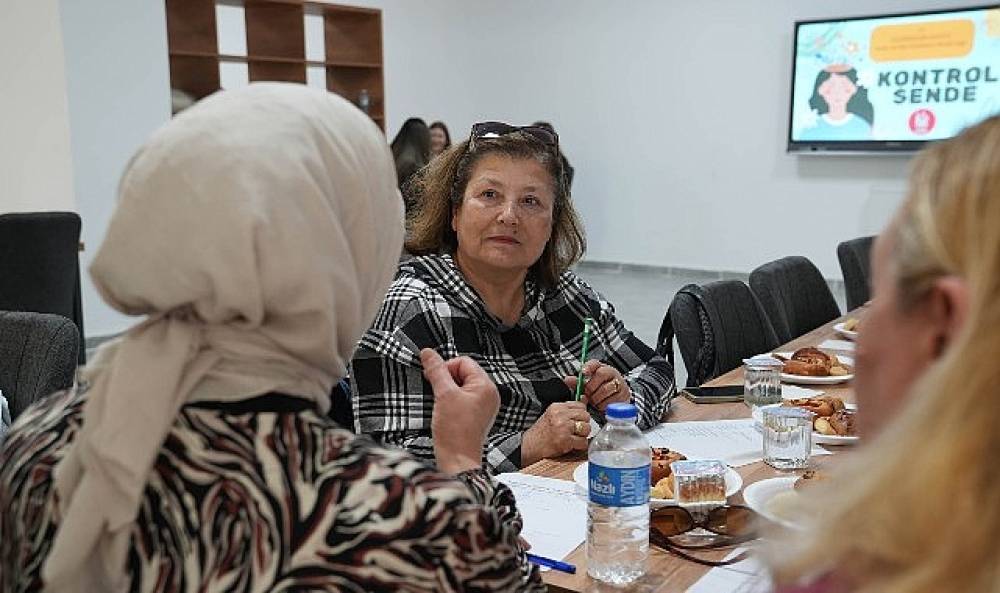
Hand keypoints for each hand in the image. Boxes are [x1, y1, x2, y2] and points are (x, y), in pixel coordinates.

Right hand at [421, 348, 499, 473]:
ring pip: (461, 386)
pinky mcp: (475, 416)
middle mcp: (489, 395)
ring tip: (442, 405)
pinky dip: (450, 402)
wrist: (457, 460)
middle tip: (437, 392)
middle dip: (446, 380)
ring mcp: (483, 406)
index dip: (446, 367)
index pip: (464, 361)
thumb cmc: (455, 432)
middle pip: (463, 373)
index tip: (434, 379)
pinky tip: (444, 412)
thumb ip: (436, 370)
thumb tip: (428, 353)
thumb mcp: (443, 395)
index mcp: (486, 386)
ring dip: (447, 391)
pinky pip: (462, 399)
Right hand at [520, 401, 590, 466]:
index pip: (580, 405)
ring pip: (586, 428)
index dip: (581, 414)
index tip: (577, 420)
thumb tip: (584, 398)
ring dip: (583, 435)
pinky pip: (583, 441)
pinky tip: (573, 445)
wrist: (532, 445)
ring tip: (574, 437)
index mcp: (557, 407)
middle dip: (583, 424)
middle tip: (575, 430)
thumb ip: (569, 408)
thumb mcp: (553, 414)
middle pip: (585, 416)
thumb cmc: (542, 431)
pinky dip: (581, 445)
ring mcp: (564, 428)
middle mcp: (561, 416)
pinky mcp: (566, 441)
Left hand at [563, 359, 631, 411]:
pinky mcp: (624, 395)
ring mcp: (619, 383)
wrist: (614, 399)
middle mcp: (612, 372)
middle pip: (600, 374)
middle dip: (591, 387)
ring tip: (594, 401)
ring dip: (597, 397)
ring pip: (606, 389)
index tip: (583, 372)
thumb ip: (577, 382)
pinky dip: (603, 405)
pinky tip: (600, 405)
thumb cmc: (598, 390)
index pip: (594, 363)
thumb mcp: (587, 385)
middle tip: (587, 394)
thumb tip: (567, 380)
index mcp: (601, 367)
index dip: (588, 367)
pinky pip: (611, 400)